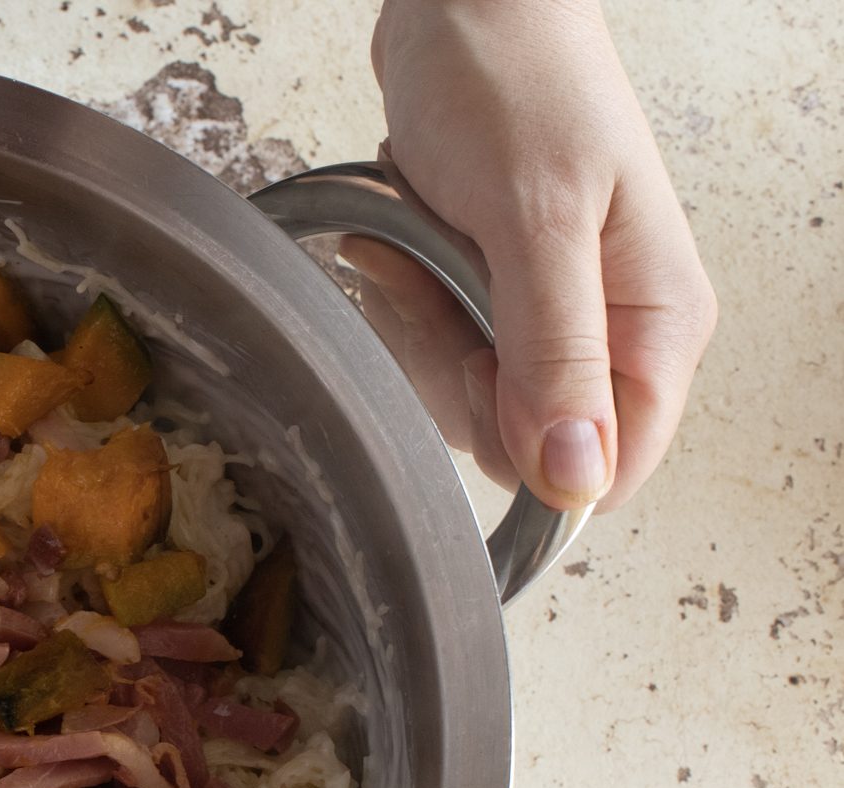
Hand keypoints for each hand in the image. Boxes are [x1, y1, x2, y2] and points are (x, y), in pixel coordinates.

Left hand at [358, 0, 716, 510]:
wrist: (460, 7)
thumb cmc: (513, 82)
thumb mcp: (535, 219)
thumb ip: (555, 352)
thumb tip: (575, 474)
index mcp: (657, 320)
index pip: (611, 466)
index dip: (532, 451)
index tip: (480, 371)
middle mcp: (615, 329)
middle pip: (523, 439)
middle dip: (455, 372)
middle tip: (434, 284)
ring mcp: (553, 313)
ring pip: (468, 398)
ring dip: (418, 329)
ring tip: (415, 248)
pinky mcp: (496, 293)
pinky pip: (437, 347)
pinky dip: (402, 302)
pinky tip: (397, 248)